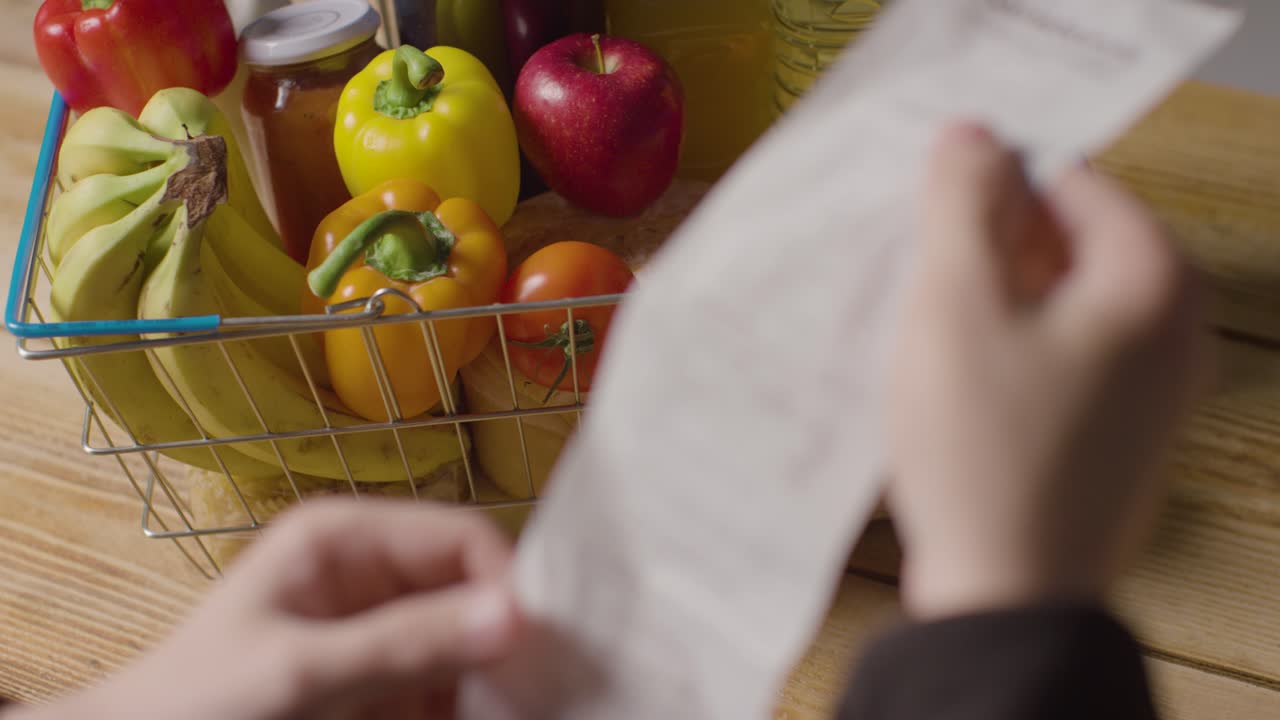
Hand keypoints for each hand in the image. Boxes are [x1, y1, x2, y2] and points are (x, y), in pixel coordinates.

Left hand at [17, 500, 520, 719]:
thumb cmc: (198, 704)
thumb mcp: (300, 673)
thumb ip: (403, 643)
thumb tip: (516, 616)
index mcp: (348, 537)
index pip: (462, 538)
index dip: (506, 586)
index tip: (538, 650)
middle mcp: (373, 572)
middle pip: (474, 589)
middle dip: (504, 637)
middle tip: (542, 687)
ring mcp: (380, 628)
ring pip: (471, 641)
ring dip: (493, 678)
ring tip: (521, 709)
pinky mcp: (383, 680)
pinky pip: (449, 684)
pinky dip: (469, 704)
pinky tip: (484, 717)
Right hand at [889, 124, 1211, 619]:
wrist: (1006, 595)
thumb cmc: (984, 450)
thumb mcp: (953, 307)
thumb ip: (960, 204)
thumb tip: (970, 137)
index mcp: (1153, 282)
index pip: (1068, 180)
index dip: (989, 182)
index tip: (924, 209)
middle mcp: (1174, 329)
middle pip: (1069, 241)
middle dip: (989, 242)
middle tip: (916, 268)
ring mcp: (1152, 387)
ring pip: (1060, 301)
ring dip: (991, 297)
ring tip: (923, 324)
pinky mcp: (1118, 431)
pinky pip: (1061, 355)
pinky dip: (1008, 347)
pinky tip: (951, 374)